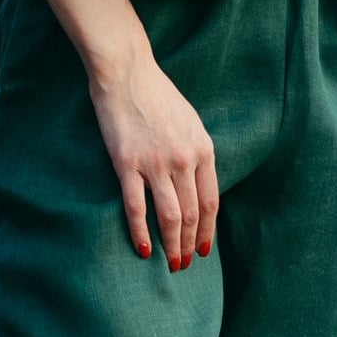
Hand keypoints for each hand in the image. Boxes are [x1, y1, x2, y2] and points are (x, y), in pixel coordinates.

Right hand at [88, 52, 219, 269]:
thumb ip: (196, 153)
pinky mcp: (127, 164)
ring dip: (170, 245)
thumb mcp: (190, 122)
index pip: (210, 202)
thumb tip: (197, 186)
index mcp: (203, 149)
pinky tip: (143, 249)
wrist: (126, 72)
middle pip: (191, 214)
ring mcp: (155, 163)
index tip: (203, 249)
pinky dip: (140, 232)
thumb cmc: (158, 95)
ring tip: (169, 264)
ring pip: (169, 216)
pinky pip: (136, 207)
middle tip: (184, 264)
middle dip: (189, 244)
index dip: (207, 231)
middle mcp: (183, 160)